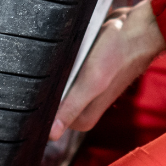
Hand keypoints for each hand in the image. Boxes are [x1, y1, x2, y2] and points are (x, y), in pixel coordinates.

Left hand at [49, 0, 165, 140]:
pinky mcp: (84, 71)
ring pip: (56, 85)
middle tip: (39, 69)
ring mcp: (83, 89)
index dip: (36, 104)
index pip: (47, 118)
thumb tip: (51, 136)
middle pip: (50, 101)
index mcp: (83, 119)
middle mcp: (83, 107)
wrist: (137, 30)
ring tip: (51, 59)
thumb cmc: (117, 54)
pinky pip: (63, 71)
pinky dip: (59, 63)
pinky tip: (58, 53)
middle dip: (43, 86)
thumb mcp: (92, 82)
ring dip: (51, 73)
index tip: (29, 90)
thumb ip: (71, 107)